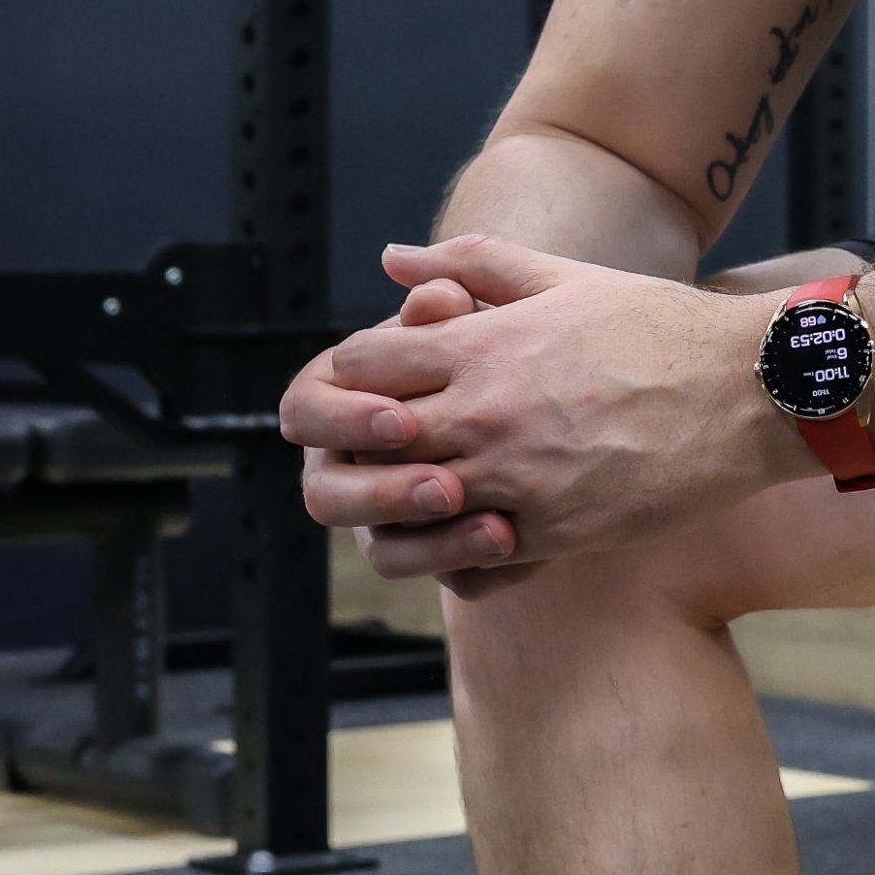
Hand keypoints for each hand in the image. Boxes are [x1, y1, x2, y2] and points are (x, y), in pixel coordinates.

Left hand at [283, 234, 809, 586]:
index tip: (373, 386)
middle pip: (361, 445)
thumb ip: (470, 264)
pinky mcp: (552, 533)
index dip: (350, 378)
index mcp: (479, 347)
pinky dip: (454, 551)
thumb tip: (394, 260)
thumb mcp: (562, 277)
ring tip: (419, 496)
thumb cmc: (659, 328)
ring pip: (403, 513)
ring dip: (398, 507)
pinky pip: (467, 561)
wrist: (748, 393)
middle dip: (353, 448)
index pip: (356, 367)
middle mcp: (484, 415)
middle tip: (376, 451)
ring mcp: (514, 480)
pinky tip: (472, 531)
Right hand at [283, 275, 538, 598]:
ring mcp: (391, 518)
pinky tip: (521, 548)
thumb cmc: (502, 345)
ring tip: (498, 528)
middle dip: (385, 493)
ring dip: (433, 544)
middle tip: (447, 485)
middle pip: (330, 495)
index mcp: (341, 396)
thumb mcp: (483, 320)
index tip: (403, 417)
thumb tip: (429, 296)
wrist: (568, 400)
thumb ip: (452, 308)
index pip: (306, 410)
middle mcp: (353, 463)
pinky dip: (476, 567)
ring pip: (385, 551)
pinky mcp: (440, 554)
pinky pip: (444, 579)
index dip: (345, 418)